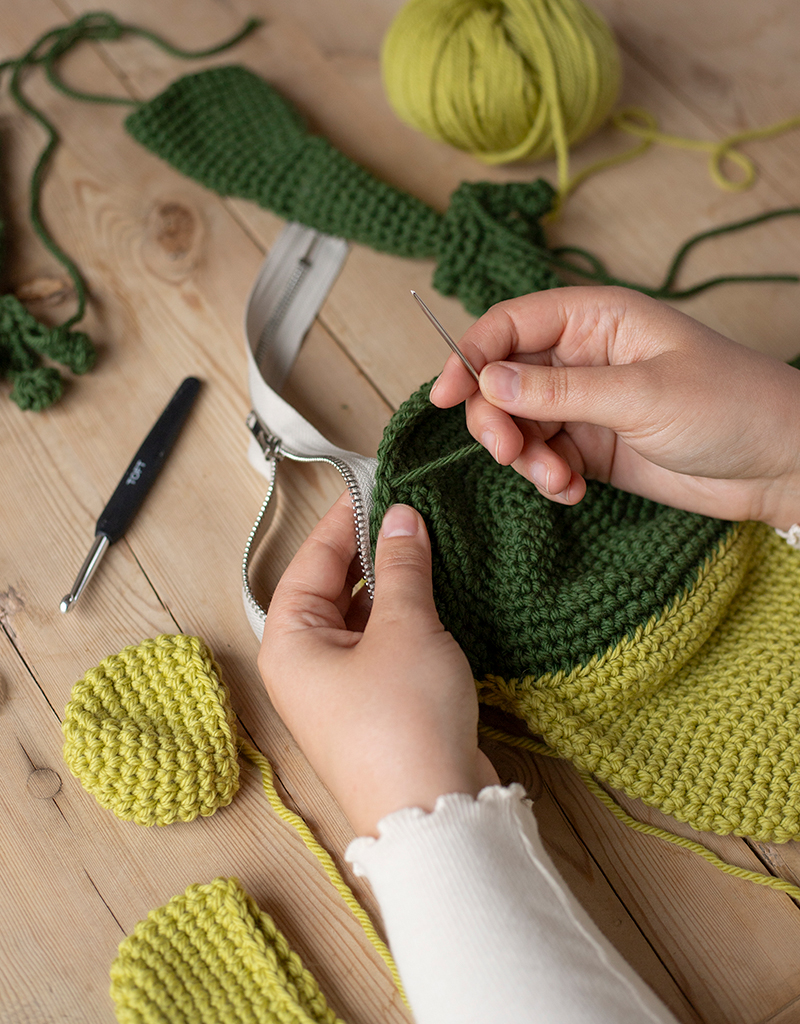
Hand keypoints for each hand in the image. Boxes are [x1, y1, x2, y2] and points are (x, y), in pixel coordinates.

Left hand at [258, 492, 498, 837]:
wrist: (434, 814)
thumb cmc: (403, 725)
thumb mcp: (405, 628)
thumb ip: (402, 566)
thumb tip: (400, 518)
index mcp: (288, 643)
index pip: (311, 561)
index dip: (344, 520)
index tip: (377, 487)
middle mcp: (305, 666)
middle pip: (333, 588)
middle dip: (372, 551)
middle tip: (410, 513)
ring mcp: (340, 690)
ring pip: (362, 617)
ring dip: (394, 585)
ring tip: (429, 546)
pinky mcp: (376, 707)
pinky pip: (384, 646)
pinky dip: (406, 620)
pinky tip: (437, 595)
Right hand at [430, 286, 799, 529]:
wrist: (780, 465)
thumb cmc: (731, 406)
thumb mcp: (641, 394)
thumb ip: (560, 391)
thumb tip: (488, 381)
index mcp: (595, 319)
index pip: (510, 325)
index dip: (469, 355)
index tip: (445, 395)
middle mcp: (583, 357)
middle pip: (502, 379)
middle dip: (496, 419)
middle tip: (509, 453)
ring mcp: (586, 404)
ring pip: (519, 424)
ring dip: (524, 457)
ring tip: (557, 480)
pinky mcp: (592, 447)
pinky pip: (544, 458)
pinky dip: (547, 479)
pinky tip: (573, 492)